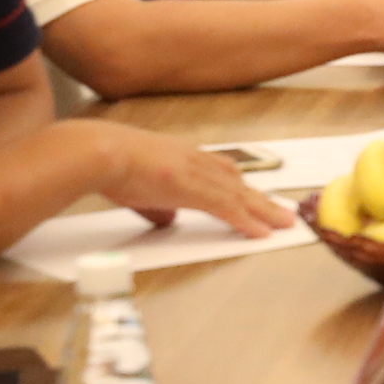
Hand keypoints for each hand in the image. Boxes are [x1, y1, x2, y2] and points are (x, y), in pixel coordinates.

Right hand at [97, 131, 293, 236]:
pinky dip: (246, 221)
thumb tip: (169, 219)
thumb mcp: (136, 186)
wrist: (99, 151)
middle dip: (261, 199)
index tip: (256, 194)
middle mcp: (194, 159)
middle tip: (282, 212)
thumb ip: (156, 205)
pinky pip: (227, 208)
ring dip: (264, 210)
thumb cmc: (108, 162)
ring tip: (284, 223)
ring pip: (239, 195)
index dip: (240, 185)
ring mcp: (195, 172)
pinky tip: (261, 232)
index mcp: (182, 154)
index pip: (220, 169)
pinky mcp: (191, 188)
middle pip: (237, 182)